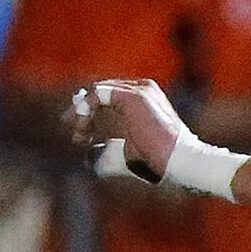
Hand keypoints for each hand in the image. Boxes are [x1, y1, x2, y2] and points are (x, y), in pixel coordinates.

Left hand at [67, 78, 185, 183]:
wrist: (181, 162)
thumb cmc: (160, 163)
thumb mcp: (127, 154)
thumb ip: (108, 151)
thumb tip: (85, 157)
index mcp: (145, 99)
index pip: (108, 96)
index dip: (90, 112)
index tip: (80, 135)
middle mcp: (143, 88)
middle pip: (100, 90)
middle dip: (82, 109)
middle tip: (70, 127)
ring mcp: (139, 90)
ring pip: (97, 91)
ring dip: (82, 111)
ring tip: (75, 131)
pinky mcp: (133, 96)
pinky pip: (98, 94)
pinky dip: (86, 110)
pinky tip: (81, 126)